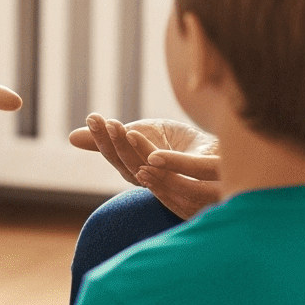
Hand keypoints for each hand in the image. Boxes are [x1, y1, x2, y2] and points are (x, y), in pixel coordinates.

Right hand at [70, 115, 221, 218]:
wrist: (233, 144)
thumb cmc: (185, 145)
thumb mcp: (144, 138)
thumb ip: (113, 141)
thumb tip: (70, 138)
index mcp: (148, 179)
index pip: (120, 163)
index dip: (104, 143)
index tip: (92, 117)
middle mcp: (166, 187)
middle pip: (133, 170)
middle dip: (116, 145)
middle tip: (103, 120)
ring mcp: (191, 186)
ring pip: (156, 176)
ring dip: (138, 153)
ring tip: (124, 129)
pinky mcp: (216, 178)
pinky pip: (190, 176)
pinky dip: (170, 168)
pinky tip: (154, 157)